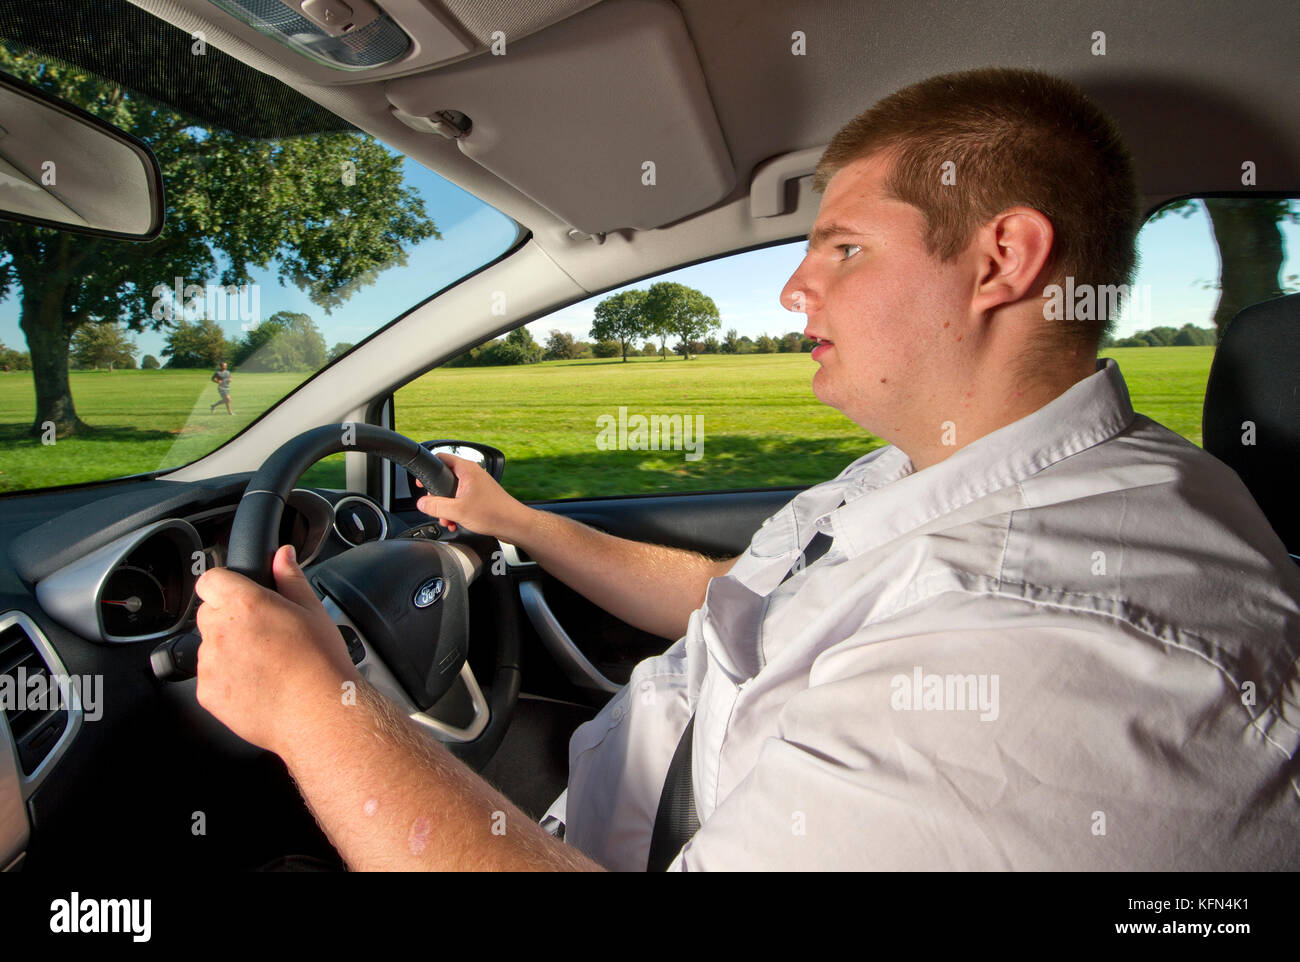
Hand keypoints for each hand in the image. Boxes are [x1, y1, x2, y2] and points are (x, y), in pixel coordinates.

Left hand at [194, 544, 359, 755]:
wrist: (317, 713)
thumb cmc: (320, 663)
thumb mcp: (312, 611)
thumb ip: (290, 578)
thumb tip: (282, 554)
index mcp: (244, 603)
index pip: (211, 580)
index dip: (225, 586)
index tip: (239, 597)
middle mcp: (220, 631)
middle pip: (209, 614)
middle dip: (229, 619)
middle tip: (263, 635)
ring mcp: (210, 664)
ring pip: (209, 647)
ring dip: (228, 651)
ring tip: (264, 664)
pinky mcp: (207, 693)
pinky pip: (210, 678)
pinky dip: (227, 680)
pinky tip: (257, 685)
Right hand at [414, 452, 529, 540]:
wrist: (514, 524)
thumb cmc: (494, 514)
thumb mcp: (457, 511)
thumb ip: (436, 506)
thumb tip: (421, 503)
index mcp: (467, 469)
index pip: (440, 458)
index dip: (428, 470)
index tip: (421, 484)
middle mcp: (472, 474)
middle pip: (444, 479)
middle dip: (438, 498)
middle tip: (437, 509)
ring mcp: (477, 485)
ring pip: (453, 493)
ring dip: (447, 508)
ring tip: (449, 521)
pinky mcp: (480, 497)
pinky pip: (462, 501)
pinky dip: (456, 511)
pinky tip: (457, 523)